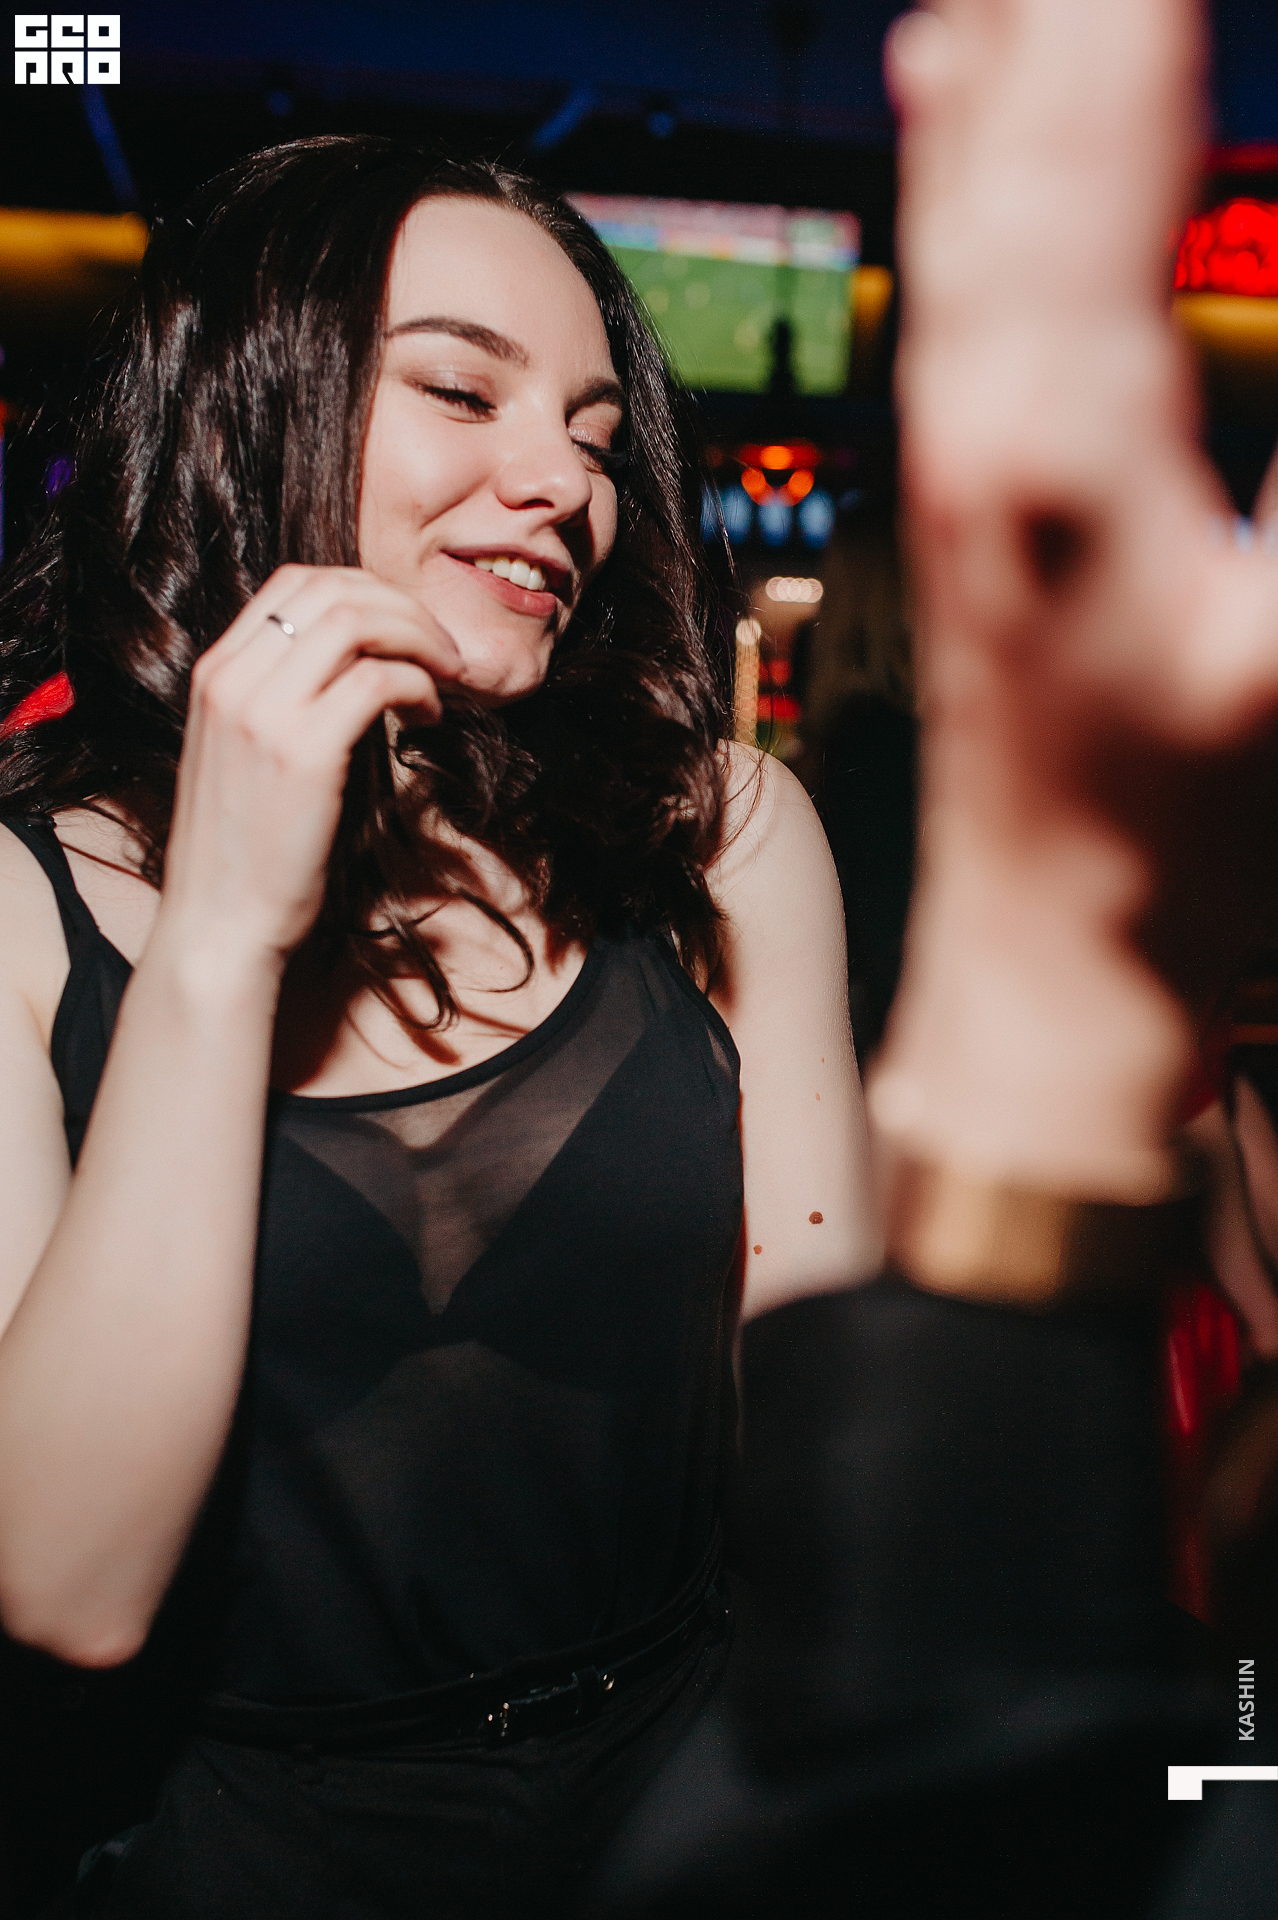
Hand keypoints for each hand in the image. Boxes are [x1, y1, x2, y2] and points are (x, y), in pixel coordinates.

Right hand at [157, 565, 461, 974]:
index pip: (297, 582)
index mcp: (215, 673)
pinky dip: (420, 688)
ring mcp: (262, 711)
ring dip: (420, 640)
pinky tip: (428, 719)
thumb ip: (283, 700)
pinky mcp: (302, 751)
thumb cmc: (248, 852)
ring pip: (360, 621)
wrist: (219, 923)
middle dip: (404, 609)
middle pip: (334, 589)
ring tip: (447, 680)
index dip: (367, 593)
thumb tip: (359, 665)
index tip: (407, 631)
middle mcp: (231, 679)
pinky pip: (379, 680)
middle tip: (444, 651)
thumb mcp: (249, 755)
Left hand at [872, 0, 1277, 1194]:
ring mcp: (953, 446)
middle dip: (1063, 6)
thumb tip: (1276, 316)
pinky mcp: (956, 484)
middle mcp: (982, 412)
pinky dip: (959, 156)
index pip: (1106, 136)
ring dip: (999, 49)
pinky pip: (950, 275)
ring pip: (966, 190)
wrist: (1048, 947)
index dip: (1131, 10)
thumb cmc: (1179, 835)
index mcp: (1068, 434)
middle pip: (1018, 131)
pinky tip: (948, 93)